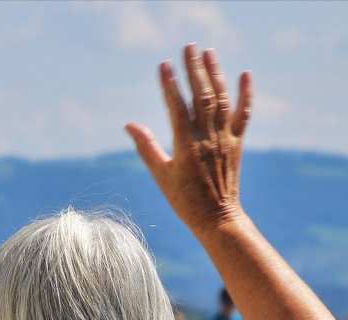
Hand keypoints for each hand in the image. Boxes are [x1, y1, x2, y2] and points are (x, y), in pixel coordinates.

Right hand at [125, 44, 252, 235]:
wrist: (216, 218)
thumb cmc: (184, 200)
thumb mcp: (161, 175)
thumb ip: (146, 147)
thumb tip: (129, 125)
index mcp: (186, 146)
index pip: (177, 108)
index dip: (169, 86)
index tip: (163, 65)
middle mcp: (208, 138)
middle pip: (202, 96)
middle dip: (194, 70)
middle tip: (187, 47)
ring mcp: (225, 139)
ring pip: (222, 100)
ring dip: (215, 73)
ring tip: (207, 53)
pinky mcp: (237, 143)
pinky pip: (243, 114)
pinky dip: (245, 94)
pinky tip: (243, 74)